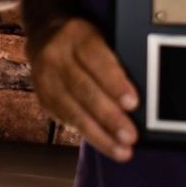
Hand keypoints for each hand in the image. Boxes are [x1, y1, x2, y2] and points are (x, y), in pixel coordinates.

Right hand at [28, 17, 136, 161]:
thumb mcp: (101, 38)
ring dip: (99, 134)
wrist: (45, 36)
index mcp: (77, 35)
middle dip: (109, 116)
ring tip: (122, 151)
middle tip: (130, 136)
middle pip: (83, 89)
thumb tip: (142, 94)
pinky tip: (106, 144)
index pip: (96, 60)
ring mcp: (45, 79)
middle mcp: (56, 56)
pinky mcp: (43, 98)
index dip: (114, 83)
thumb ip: (116, 60)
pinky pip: (66, 120)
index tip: (133, 103)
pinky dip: (88, 134)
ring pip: (73, 110)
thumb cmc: (84, 42)